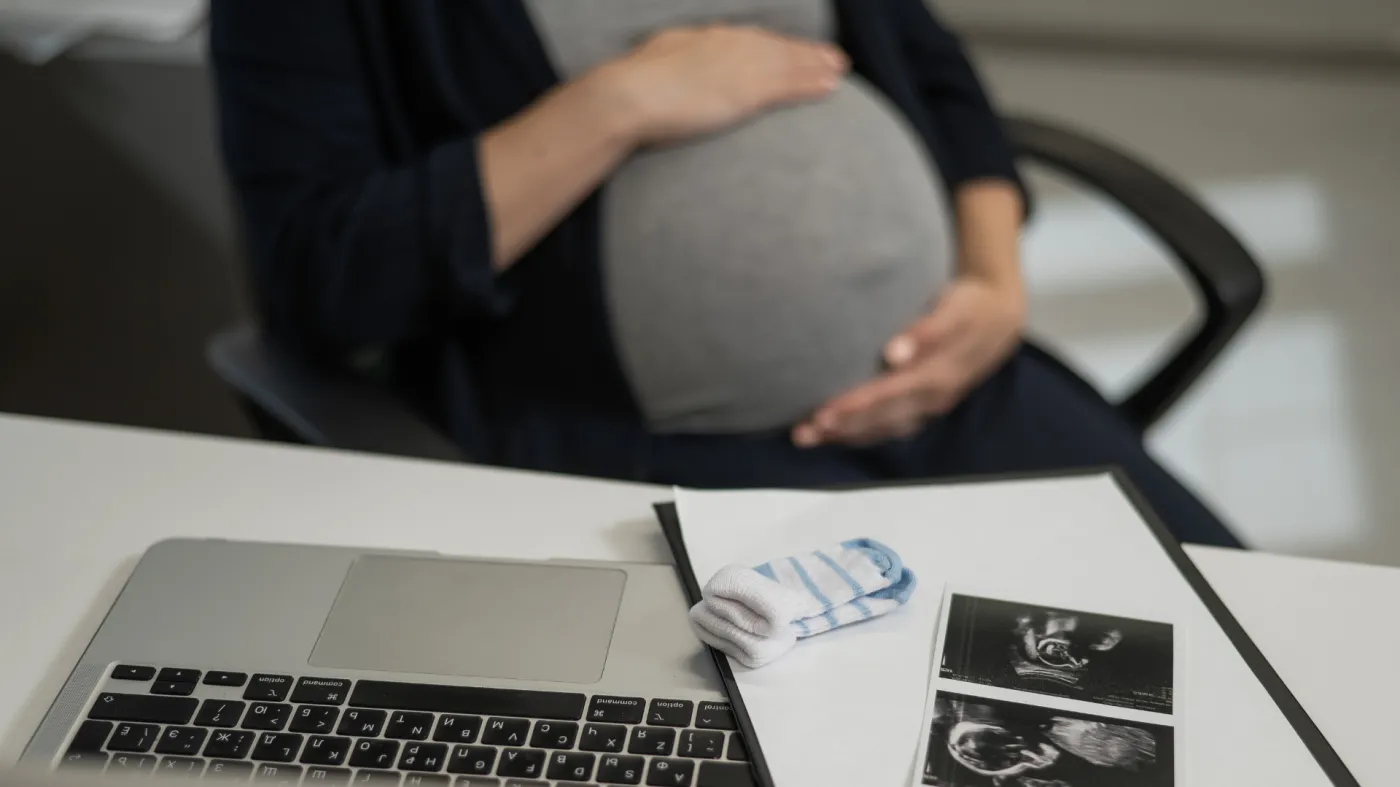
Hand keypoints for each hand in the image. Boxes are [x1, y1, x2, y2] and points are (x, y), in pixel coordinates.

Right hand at [601, 25, 847, 144]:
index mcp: (707, 37)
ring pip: (788, 64)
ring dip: (817, 66)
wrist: (630, 94)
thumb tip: (679, 57)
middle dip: (806, 52)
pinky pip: (788, 86)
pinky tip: (830, 87)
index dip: (776, 45)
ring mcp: (740, 67)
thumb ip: (677, 56)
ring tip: (839, 70)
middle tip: (833, 57)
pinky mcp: (747, 92)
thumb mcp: (657, 57)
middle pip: (776, 47)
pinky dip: (811, 85)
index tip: (793, 49)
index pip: (751, 39)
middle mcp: (729, 45)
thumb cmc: (633, 82)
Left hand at [793, 273, 1025, 446]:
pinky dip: (860, 432)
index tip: (822, 413)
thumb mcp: (953, 311)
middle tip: (802, 433)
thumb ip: (925, 332)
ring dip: (844, 435)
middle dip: (840, 428)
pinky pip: (889, 427)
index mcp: (937, 377)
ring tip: (807, 437)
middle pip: (880, 419)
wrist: (999, 318)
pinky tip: (834, 433)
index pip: (887, 396)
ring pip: (882, 428)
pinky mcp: (925, 408)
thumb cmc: (968, 307)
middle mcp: (932, 399)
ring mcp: (928, 408)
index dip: (854, 407)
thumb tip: (893, 354)